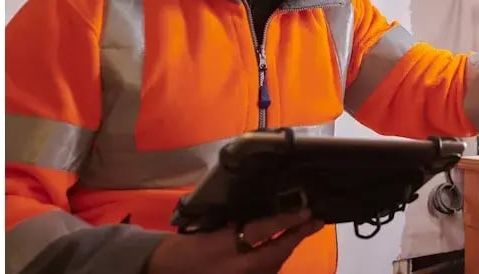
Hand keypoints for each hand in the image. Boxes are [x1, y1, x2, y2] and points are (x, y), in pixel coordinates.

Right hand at [146, 210, 322, 273]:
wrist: (164, 271)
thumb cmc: (184, 248)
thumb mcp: (210, 230)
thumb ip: (238, 225)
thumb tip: (267, 218)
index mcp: (224, 247)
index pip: (263, 231)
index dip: (286, 221)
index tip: (304, 211)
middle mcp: (236, 268)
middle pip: (276, 253)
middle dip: (297, 237)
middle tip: (314, 222)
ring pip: (274, 267)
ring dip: (287, 250)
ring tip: (301, 233)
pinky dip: (273, 263)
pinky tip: (280, 251)